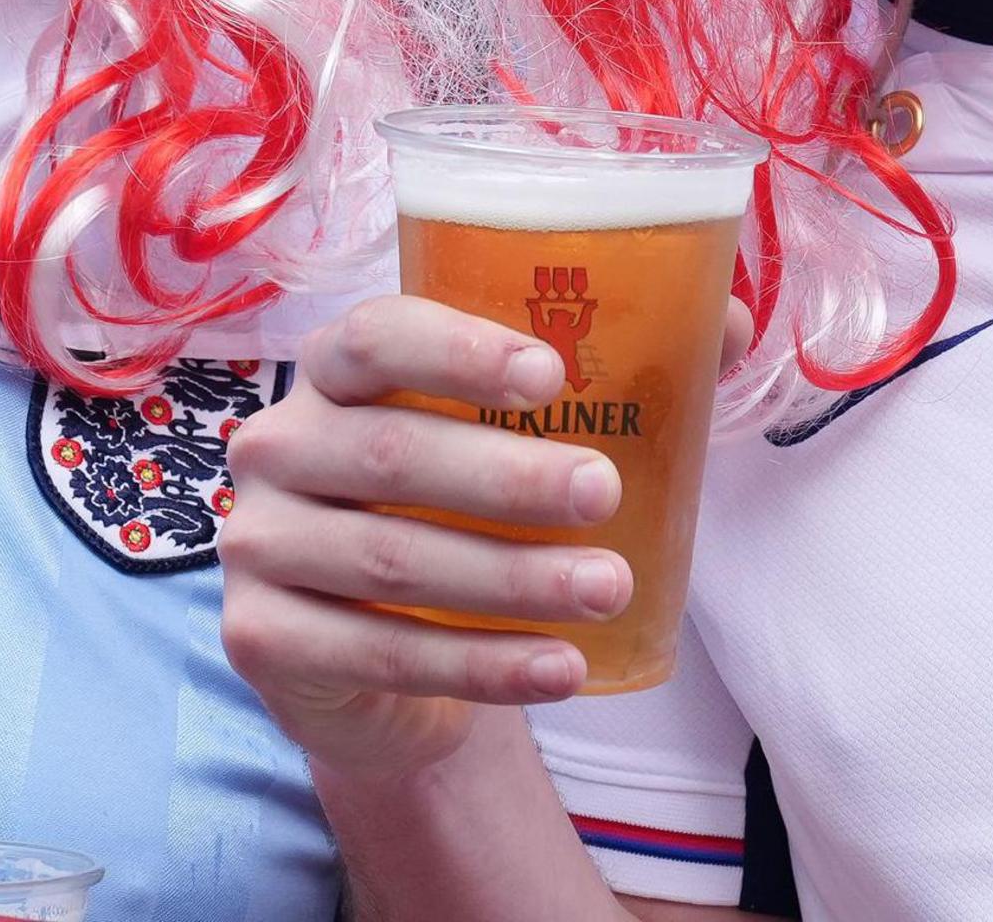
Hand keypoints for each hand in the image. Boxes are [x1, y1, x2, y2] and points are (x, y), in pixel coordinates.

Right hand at [220, 295, 633, 782]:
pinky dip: (482, 665)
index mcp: (332, 370)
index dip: (458, 350)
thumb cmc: (452, 513)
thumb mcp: (509, 442)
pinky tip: (561, 666)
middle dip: (507, 477)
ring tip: (608, 587)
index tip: (552, 376)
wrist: (369, 656)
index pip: (374, 337)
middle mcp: (278, 445)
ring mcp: (257, 544)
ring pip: (392, 563)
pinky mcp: (261, 637)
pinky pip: (380, 654)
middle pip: (389, 455)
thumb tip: (735, 325)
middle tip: (603, 491)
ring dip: (511, 581)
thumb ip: (608, 377)